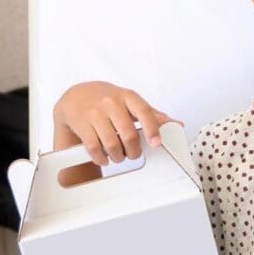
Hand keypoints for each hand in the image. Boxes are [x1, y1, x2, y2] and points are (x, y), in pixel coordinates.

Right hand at [54, 81, 178, 165]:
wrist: (77, 96)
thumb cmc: (109, 100)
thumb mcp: (131, 102)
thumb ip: (153, 114)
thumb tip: (177, 124)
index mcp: (128, 96)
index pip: (143, 111)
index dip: (152, 129)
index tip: (156, 144)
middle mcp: (111, 103)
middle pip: (128, 134)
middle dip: (134, 151)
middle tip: (134, 154)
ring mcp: (95, 113)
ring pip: (111, 144)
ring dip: (118, 156)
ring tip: (119, 156)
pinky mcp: (81, 124)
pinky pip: (94, 148)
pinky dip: (102, 158)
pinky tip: (104, 158)